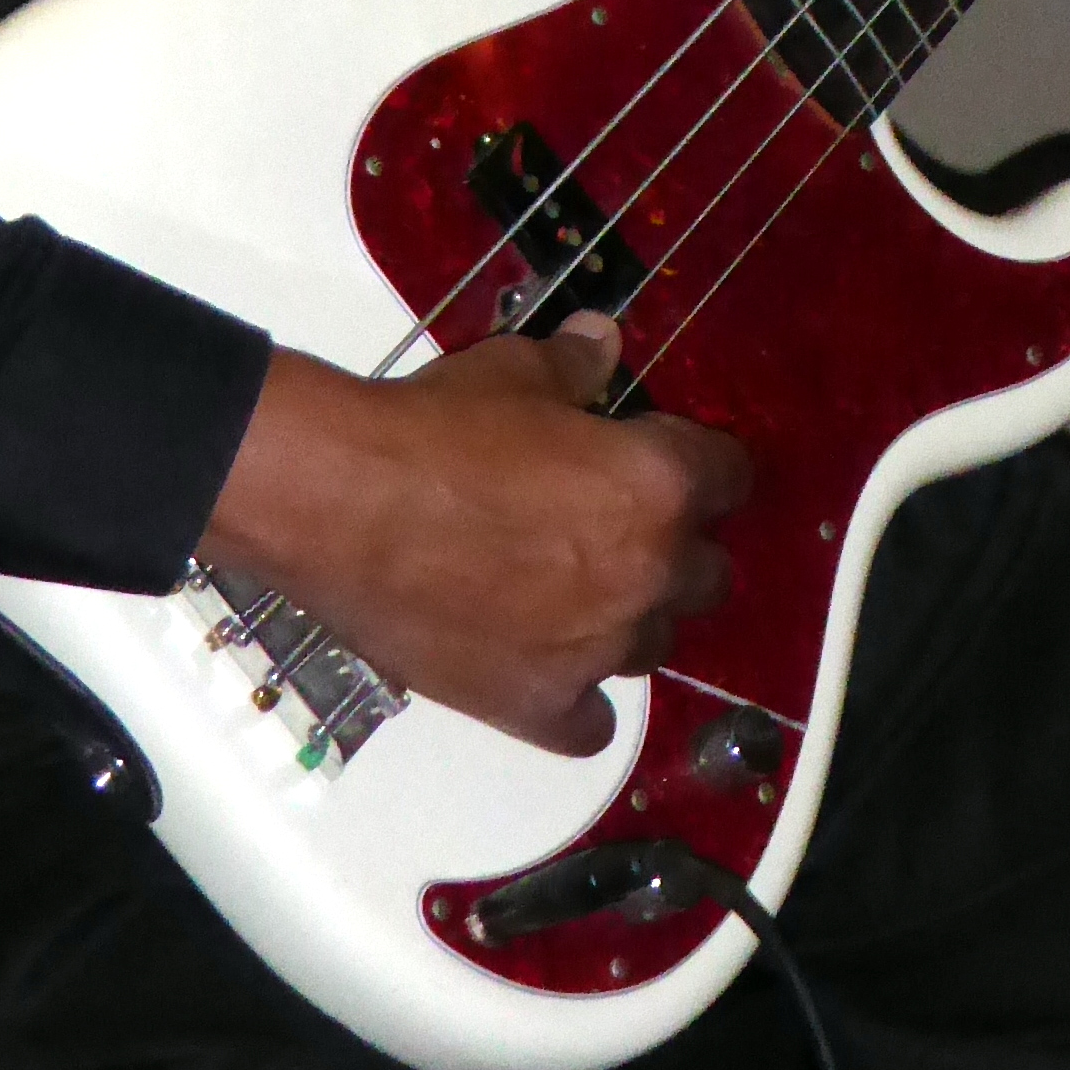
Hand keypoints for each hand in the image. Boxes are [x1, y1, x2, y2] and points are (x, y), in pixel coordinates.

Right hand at [200, 313, 751, 755]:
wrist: (338, 504)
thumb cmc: (433, 429)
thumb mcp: (511, 373)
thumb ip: (574, 367)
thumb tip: (603, 344)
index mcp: (658, 486)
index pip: (730, 479)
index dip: (702, 464)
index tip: (671, 461)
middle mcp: (648, 574)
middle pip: (709, 575)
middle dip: (674, 547)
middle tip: (615, 526)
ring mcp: (597, 650)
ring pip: (655, 645)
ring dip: (629, 617)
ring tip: (574, 592)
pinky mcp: (539, 705)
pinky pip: (593, 725)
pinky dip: (576, 698)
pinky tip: (546, 667)